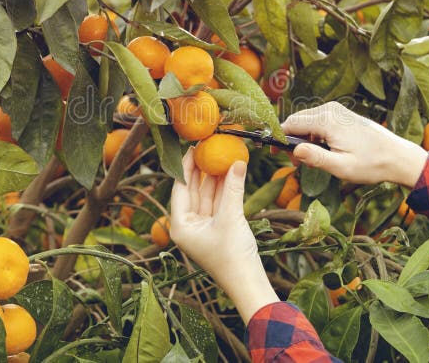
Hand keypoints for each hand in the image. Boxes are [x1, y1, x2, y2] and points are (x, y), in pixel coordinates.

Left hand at [170, 148, 278, 322]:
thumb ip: (232, 188)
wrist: (248, 283)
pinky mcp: (217, 228)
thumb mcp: (231, 217)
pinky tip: (231, 171)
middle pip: (192, 190)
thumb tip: (237, 161)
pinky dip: (224, 189)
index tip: (193, 146)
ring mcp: (203, 227)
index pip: (180, 187)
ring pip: (207, 195)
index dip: (187, 165)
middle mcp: (187, 225)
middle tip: (208, 146)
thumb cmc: (233, 256)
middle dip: (201, 168)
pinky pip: (218, 203)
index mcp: (180, 225)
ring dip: (215, 177)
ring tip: (222, 153)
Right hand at [282, 102, 428, 186]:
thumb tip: (294, 150)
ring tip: (310, 160)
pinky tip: (321, 150)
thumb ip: (315, 157)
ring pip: (307, 121)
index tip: (274, 154)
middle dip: (291, 141)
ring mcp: (336, 110)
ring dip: (302, 139)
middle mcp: (330, 110)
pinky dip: (313, 135)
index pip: (291, 124)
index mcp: (327, 120)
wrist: (397, 156)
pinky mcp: (341, 114)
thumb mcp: (341, 167)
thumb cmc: (371, 164)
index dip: (279, 138)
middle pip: (297, 121)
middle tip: (296, 163)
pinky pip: (318, 121)